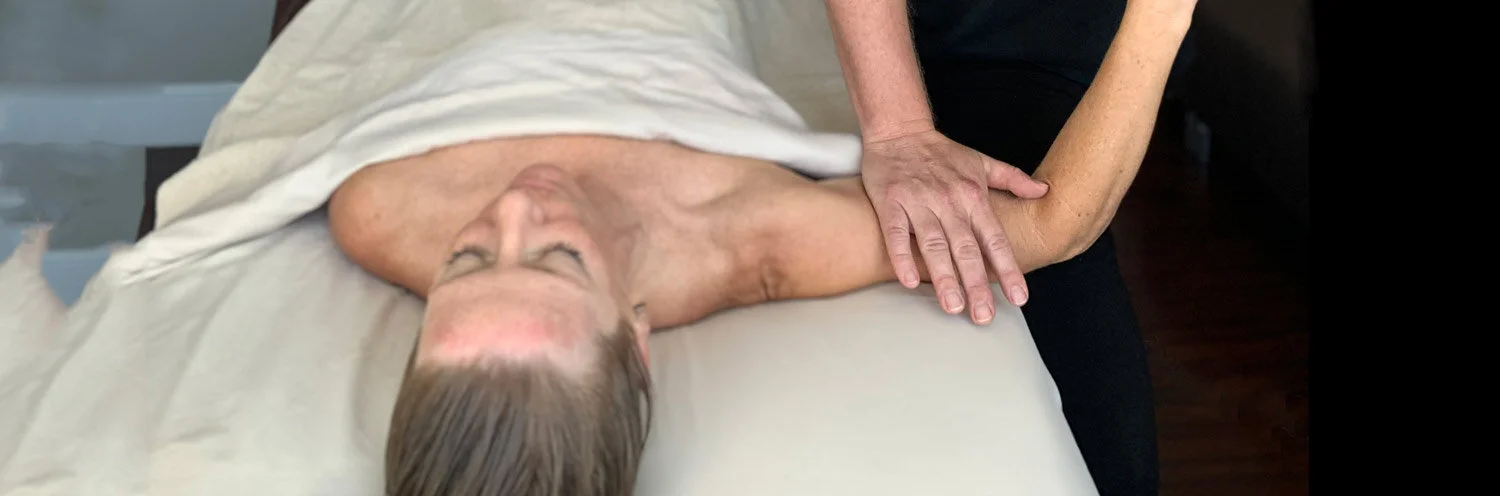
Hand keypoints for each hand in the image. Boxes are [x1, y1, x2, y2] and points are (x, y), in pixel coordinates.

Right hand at [861, 128, 1048, 323]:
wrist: (899, 130)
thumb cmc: (940, 152)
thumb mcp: (981, 161)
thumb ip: (1013, 179)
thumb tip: (1043, 190)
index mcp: (973, 196)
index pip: (995, 239)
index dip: (1008, 269)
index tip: (1018, 298)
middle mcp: (948, 202)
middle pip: (966, 249)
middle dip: (977, 284)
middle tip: (983, 315)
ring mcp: (919, 203)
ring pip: (934, 245)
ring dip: (944, 277)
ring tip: (952, 306)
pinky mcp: (891, 203)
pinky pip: (896, 234)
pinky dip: (901, 257)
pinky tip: (908, 281)